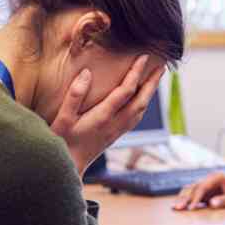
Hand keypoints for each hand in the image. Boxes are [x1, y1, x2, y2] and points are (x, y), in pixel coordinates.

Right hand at [51, 55, 164, 174]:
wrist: (68, 167)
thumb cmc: (62, 141)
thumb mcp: (63, 118)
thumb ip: (74, 95)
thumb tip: (87, 73)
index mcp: (103, 117)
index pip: (126, 91)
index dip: (136, 73)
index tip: (143, 57)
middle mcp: (114, 124)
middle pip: (141, 100)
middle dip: (152, 83)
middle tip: (161, 67)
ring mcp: (117, 131)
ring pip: (140, 110)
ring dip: (150, 94)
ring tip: (155, 80)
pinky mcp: (115, 136)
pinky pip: (136, 118)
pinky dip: (143, 105)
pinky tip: (142, 99)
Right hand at [173, 173, 224, 209]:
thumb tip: (211, 204)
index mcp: (217, 177)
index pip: (201, 187)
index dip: (194, 198)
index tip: (189, 208)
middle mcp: (210, 179)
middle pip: (193, 188)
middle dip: (184, 198)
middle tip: (176, 208)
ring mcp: (209, 184)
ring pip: (192, 190)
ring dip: (184, 198)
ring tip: (175, 208)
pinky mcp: (209, 191)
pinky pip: (195, 195)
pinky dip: (188, 200)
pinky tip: (183, 207)